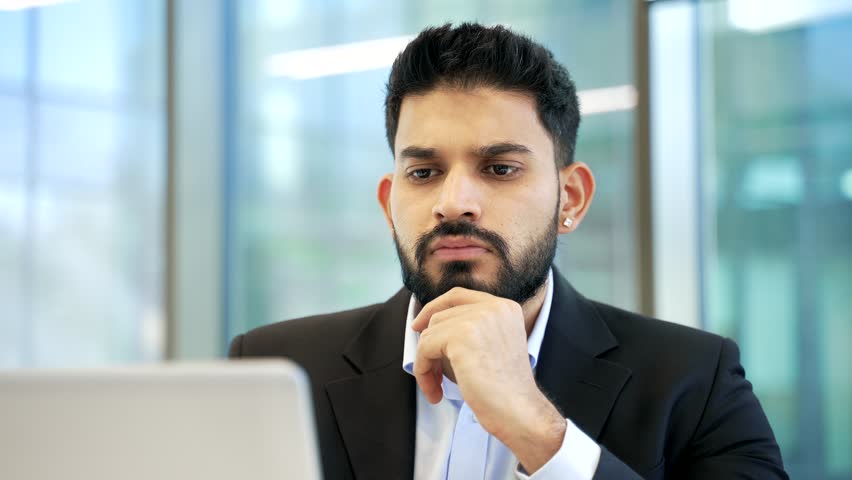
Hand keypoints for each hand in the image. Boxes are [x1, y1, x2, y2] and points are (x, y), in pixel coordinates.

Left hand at [411, 287, 565, 472]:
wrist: (519, 412)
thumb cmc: (504, 390)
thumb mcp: (490, 348)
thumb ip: (468, 330)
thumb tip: (425, 327)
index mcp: (505, 307)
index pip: (458, 295)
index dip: (434, 307)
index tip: (418, 326)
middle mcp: (494, 306)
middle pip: (440, 315)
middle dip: (429, 345)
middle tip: (431, 374)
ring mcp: (478, 318)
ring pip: (430, 332)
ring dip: (426, 362)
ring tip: (436, 387)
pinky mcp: (461, 336)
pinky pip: (425, 347)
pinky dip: (423, 370)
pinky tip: (435, 392)